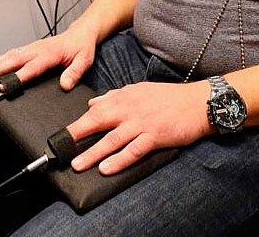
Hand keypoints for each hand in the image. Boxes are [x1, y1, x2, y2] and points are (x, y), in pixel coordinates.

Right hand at [0, 25, 97, 88]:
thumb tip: (65, 85)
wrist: (82, 33)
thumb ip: (75, 73)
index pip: (31, 67)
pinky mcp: (31, 47)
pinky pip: (13, 52)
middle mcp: (38, 49)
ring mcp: (33, 47)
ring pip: (11, 54)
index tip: (4, 86)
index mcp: (50, 54)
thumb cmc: (82, 47)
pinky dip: (1, 58)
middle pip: (15, 59)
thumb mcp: (84, 61)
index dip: (17, 77)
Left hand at [67, 80, 213, 174]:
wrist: (197, 102)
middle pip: (98, 122)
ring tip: (78, 164)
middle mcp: (129, 109)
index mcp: (124, 97)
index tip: (62, 135)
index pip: (95, 109)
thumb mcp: (138, 90)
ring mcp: (142, 124)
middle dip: (77, 136)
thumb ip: (114, 96)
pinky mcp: (155, 136)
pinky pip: (133, 150)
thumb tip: (93, 102)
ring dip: (93, 153)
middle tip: (61, 149)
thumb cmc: (168, 97)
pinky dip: (119, 160)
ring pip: (112, 139)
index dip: (77, 123)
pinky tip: (107, 168)